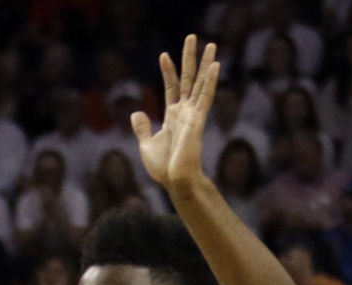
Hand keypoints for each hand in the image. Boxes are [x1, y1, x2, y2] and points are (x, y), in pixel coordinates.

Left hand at [130, 35, 219, 193]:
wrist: (175, 181)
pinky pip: (205, 97)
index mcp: (173, 116)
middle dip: (189, 58)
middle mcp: (185, 112)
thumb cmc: (164, 168)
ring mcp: (193, 115)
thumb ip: (142, 128)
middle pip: (188, 79)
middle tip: (192, 37)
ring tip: (210, 44)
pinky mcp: (198, 120)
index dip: (168, 71)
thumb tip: (136, 113)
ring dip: (205, 64)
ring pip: (199, 83)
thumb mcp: (146, 145)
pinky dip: (210, 81)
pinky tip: (215, 65)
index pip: (171, 87)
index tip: (163, 55)